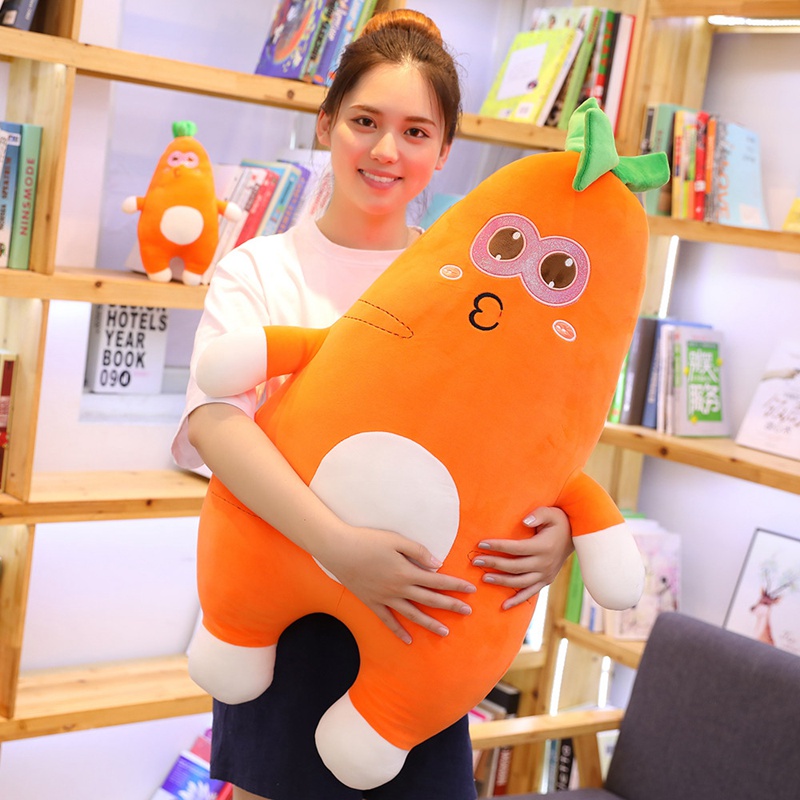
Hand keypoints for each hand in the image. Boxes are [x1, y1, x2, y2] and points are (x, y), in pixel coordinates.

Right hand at [315, 524, 476, 643]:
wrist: (338, 549)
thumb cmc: (368, 540)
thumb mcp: (396, 540)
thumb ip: (418, 552)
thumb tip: (437, 565)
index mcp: (406, 572)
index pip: (437, 581)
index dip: (455, 585)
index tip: (470, 590)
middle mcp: (398, 588)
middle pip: (429, 599)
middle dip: (450, 605)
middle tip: (467, 611)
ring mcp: (385, 598)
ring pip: (412, 614)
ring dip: (430, 623)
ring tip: (445, 632)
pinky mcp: (372, 602)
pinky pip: (388, 620)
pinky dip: (398, 631)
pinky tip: (408, 640)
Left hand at [472, 506, 573, 609]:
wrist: (578, 538)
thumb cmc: (560, 522)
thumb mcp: (552, 513)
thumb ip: (538, 514)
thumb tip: (524, 521)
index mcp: (543, 547)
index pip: (516, 548)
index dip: (498, 546)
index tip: (481, 544)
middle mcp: (544, 564)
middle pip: (514, 567)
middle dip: (493, 564)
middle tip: (476, 561)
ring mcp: (545, 575)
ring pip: (520, 582)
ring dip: (501, 581)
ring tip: (484, 578)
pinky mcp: (546, 581)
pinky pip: (530, 593)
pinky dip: (517, 601)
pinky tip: (504, 606)